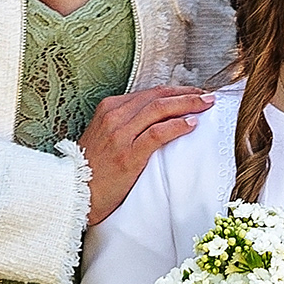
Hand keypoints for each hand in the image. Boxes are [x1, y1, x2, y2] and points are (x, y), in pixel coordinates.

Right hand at [81, 86, 215, 226]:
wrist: (75, 192)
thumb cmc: (93, 169)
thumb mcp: (106, 137)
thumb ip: (127, 124)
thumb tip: (158, 120)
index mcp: (109, 108)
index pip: (149, 93)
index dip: (175, 91)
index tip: (193, 93)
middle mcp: (114, 116)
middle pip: (158, 97)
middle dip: (186, 94)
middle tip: (208, 96)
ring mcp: (120, 134)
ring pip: (160, 109)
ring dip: (187, 105)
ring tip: (206, 105)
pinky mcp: (128, 155)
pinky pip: (157, 133)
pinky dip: (177, 126)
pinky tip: (192, 124)